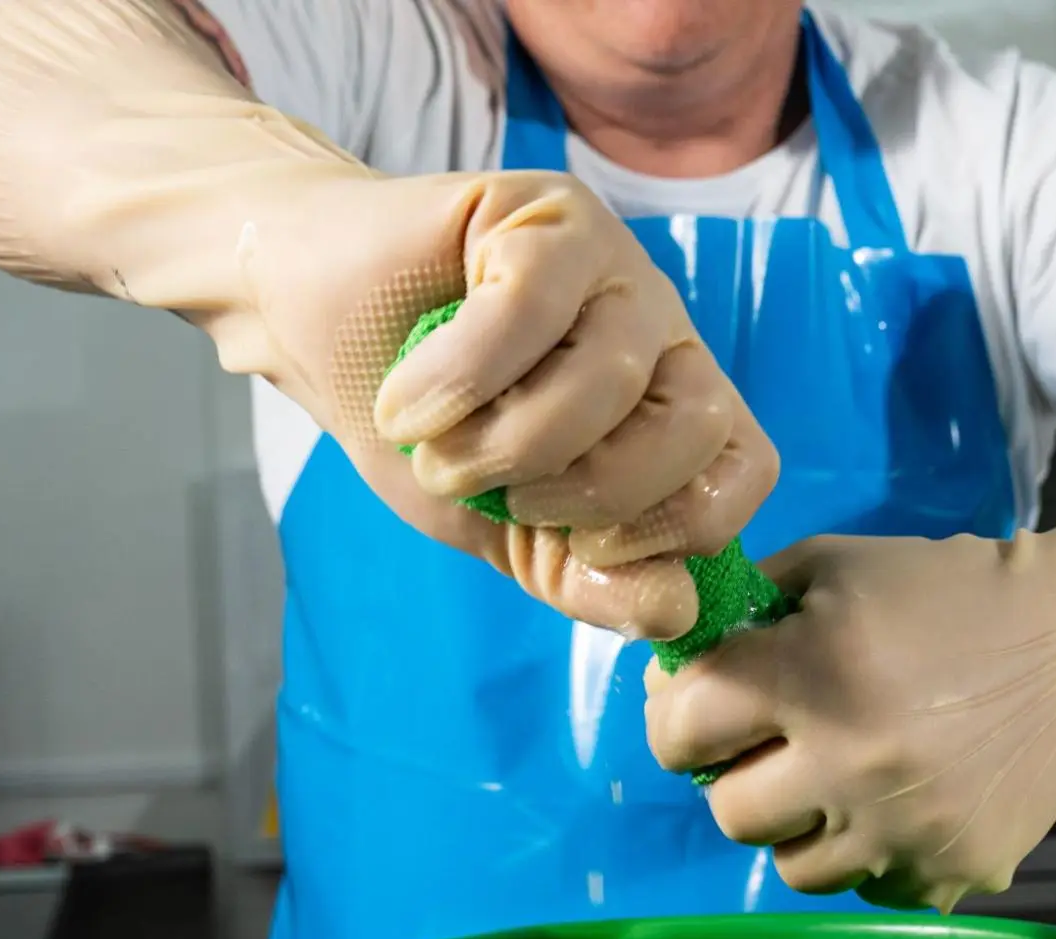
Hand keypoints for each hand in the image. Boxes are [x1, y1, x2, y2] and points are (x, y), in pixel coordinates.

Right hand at [243, 169, 776, 638]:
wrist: (311, 327)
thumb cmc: (421, 429)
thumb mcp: (507, 533)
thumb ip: (590, 580)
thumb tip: (676, 612)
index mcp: (676, 410)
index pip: (745, 475)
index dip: (668, 529)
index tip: (576, 544)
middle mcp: (665, 332)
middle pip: (697, 425)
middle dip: (589, 490)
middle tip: (499, 492)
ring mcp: (615, 263)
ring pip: (613, 373)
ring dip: (505, 441)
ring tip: (435, 446)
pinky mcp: (547, 210)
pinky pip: (528, 308)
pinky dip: (458, 379)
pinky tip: (405, 400)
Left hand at [643, 531, 1055, 911]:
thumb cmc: (945, 593)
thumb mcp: (834, 567)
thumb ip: (741, 611)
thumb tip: (669, 669)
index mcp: (815, 675)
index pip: (681, 729)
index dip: (680, 715)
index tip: (707, 708)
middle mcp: (854, 764)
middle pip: (730, 812)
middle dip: (738, 775)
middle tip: (779, 744)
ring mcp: (904, 832)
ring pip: (793, 867)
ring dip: (801, 824)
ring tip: (842, 776)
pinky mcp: (947, 875)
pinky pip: (865, 887)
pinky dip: (868, 851)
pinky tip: (899, 801)